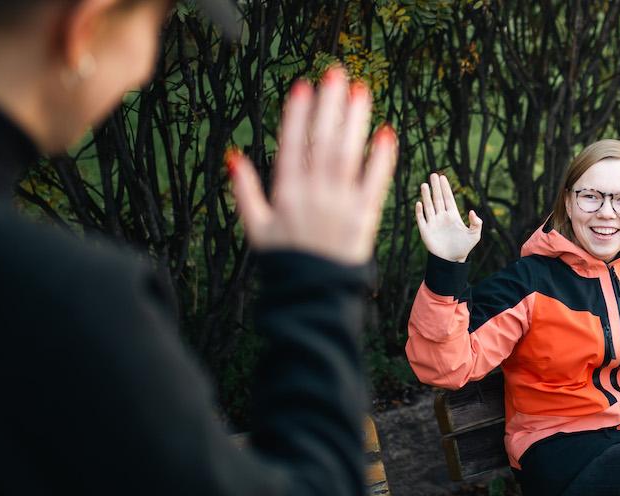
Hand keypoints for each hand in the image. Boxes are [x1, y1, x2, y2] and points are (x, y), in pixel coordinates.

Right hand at [227, 65, 396, 264]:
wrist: (312, 297)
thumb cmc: (283, 261)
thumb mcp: (255, 228)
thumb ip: (244, 191)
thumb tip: (233, 157)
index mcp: (286, 194)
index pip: (291, 146)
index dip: (297, 115)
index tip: (303, 87)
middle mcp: (314, 195)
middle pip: (322, 142)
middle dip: (329, 106)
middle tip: (336, 74)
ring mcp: (341, 205)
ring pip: (348, 154)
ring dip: (354, 121)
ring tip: (360, 91)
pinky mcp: (365, 217)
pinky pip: (375, 182)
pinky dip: (381, 158)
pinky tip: (386, 133)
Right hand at [415, 172, 481, 262]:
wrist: (452, 261)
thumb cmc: (464, 248)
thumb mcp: (475, 235)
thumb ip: (476, 223)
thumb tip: (472, 211)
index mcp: (453, 215)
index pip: (448, 198)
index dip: (445, 188)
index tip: (442, 177)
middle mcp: (442, 217)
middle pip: (437, 199)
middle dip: (435, 187)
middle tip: (433, 174)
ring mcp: (433, 223)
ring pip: (429, 206)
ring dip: (426, 196)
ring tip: (424, 184)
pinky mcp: (426, 231)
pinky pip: (421, 219)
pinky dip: (420, 212)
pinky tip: (419, 203)